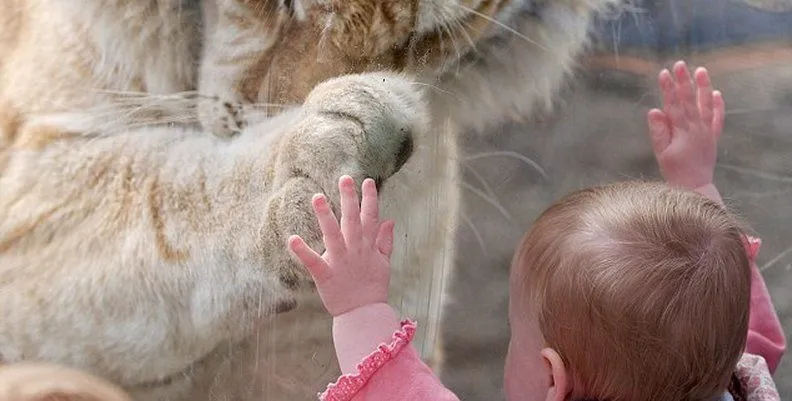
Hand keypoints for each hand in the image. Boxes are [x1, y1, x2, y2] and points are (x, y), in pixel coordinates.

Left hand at [288, 175, 394, 316]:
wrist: (364, 315)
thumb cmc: (372, 288)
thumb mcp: (383, 263)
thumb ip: (385, 241)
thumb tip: (390, 220)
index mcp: (367, 247)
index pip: (370, 218)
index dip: (370, 199)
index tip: (368, 181)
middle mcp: (355, 250)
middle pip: (352, 220)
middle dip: (349, 199)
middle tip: (344, 178)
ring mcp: (340, 262)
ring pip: (333, 235)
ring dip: (325, 216)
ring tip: (317, 197)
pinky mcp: (326, 276)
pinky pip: (313, 262)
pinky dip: (303, 252)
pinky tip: (292, 239)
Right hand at [647, 60, 724, 193]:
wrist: (695, 186)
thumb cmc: (674, 171)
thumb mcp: (661, 153)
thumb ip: (658, 131)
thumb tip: (654, 110)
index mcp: (682, 131)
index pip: (673, 104)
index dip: (668, 88)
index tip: (664, 73)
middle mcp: (696, 128)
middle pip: (689, 100)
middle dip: (684, 81)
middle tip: (680, 64)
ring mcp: (706, 132)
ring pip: (706, 105)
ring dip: (703, 87)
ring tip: (700, 70)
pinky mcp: (713, 138)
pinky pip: (718, 119)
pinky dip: (718, 106)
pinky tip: (716, 94)